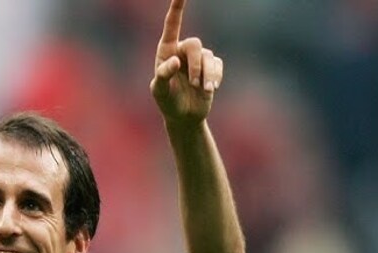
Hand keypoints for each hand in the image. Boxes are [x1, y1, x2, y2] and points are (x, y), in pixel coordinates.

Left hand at [150, 0, 222, 124]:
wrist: (183, 117)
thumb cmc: (167, 102)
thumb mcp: (159, 92)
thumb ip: (162, 76)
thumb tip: (174, 61)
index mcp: (166, 51)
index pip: (172, 25)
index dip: (177, 7)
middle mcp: (182, 51)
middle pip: (194, 44)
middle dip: (196, 65)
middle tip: (194, 84)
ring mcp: (198, 58)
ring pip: (208, 56)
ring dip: (206, 74)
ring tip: (202, 89)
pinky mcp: (211, 67)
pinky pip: (218, 65)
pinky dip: (215, 77)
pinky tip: (210, 89)